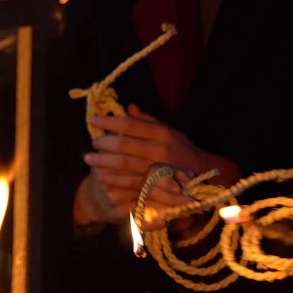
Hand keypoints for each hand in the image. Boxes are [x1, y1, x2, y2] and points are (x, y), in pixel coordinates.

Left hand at [81, 105, 239, 219]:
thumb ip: (148, 120)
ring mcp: (157, 169)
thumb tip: (129, 107)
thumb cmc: (183, 150)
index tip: (93, 121)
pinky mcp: (155, 186)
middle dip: (104, 144)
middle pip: (124, 145)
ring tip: (89, 159)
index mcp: (162, 133)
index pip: (130, 125)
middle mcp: (159, 150)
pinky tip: (101, 176)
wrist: (203, 175)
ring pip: (124, 164)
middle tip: (92, 143)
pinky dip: (113, 179)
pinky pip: (129, 182)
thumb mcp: (169, 130)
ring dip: (103, 162)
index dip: (110, 122)